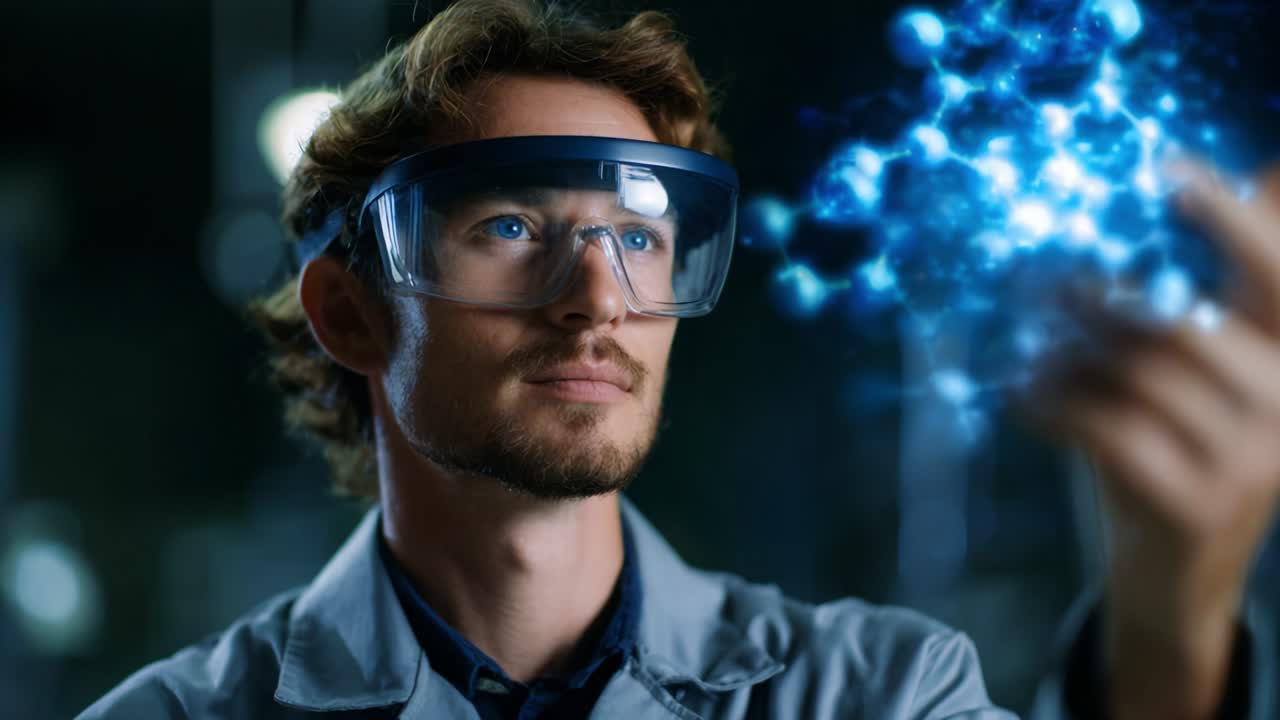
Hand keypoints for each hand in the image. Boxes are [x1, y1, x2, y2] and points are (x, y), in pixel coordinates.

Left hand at [1034, 164, 1279, 719]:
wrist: (1176, 573)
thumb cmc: (1174, 452)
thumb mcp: (1198, 379)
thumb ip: (1205, 298)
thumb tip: (1245, 180)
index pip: (1276, 271)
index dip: (1229, 215)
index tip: (1168, 166)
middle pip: (1179, 320)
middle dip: (1098, 295)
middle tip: (1035, 278)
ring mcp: (1250, 460)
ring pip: (1136, 372)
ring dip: (1063, 349)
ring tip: (1024, 347)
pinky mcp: (1195, 503)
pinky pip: (1106, 427)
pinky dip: (1050, 402)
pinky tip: (1019, 392)